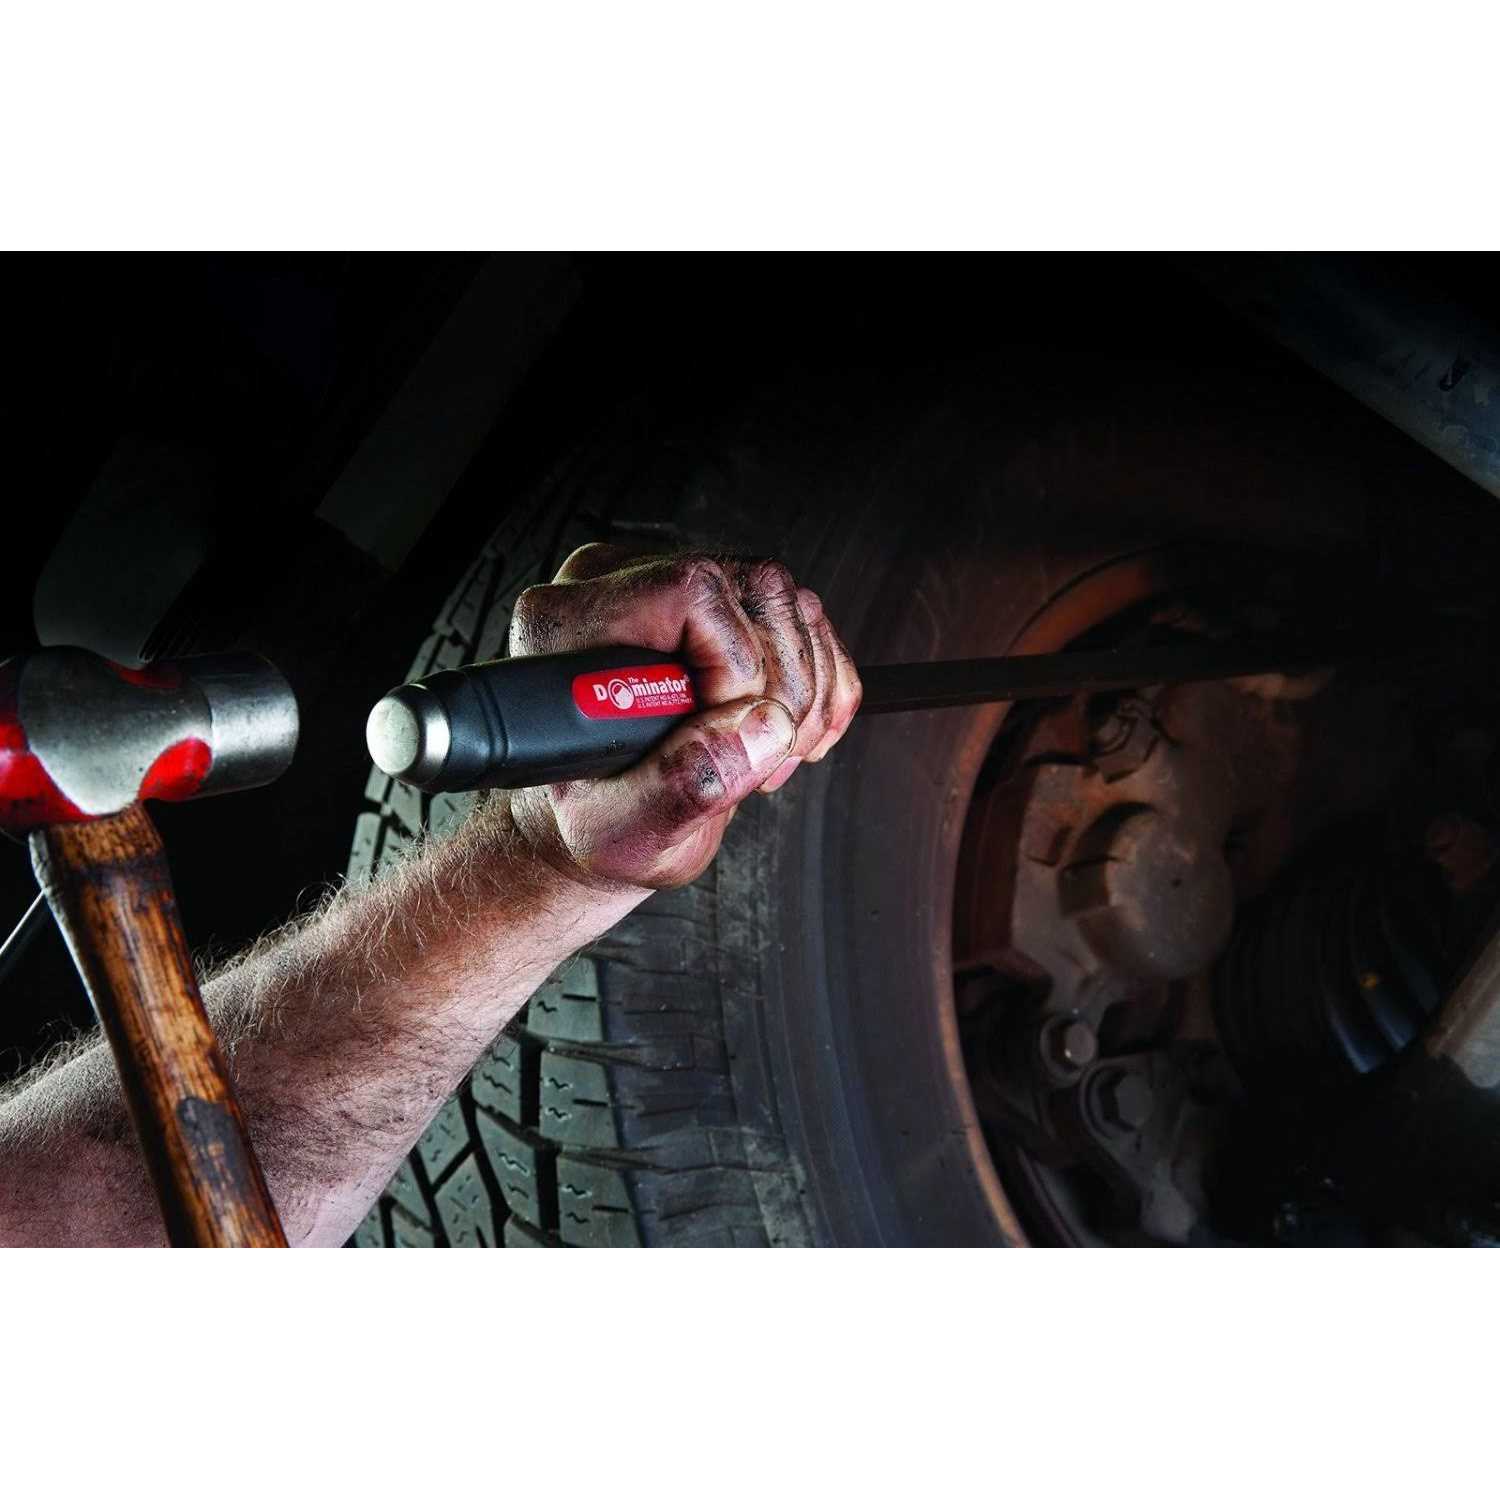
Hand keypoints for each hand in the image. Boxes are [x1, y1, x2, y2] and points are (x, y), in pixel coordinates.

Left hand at [505, 545, 861, 889]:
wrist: (606, 818)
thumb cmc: (596, 820)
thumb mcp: (624, 830)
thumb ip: (685, 782)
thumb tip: (767, 729)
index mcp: (572, 623)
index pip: (686, 591)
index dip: (733, 662)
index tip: (724, 729)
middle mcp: (623, 586)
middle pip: (755, 588)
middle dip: (782, 688)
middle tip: (759, 760)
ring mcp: (682, 589)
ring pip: (789, 605)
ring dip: (808, 694)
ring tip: (770, 757)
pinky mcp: (727, 607)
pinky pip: (809, 624)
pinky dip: (826, 687)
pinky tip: (791, 736)